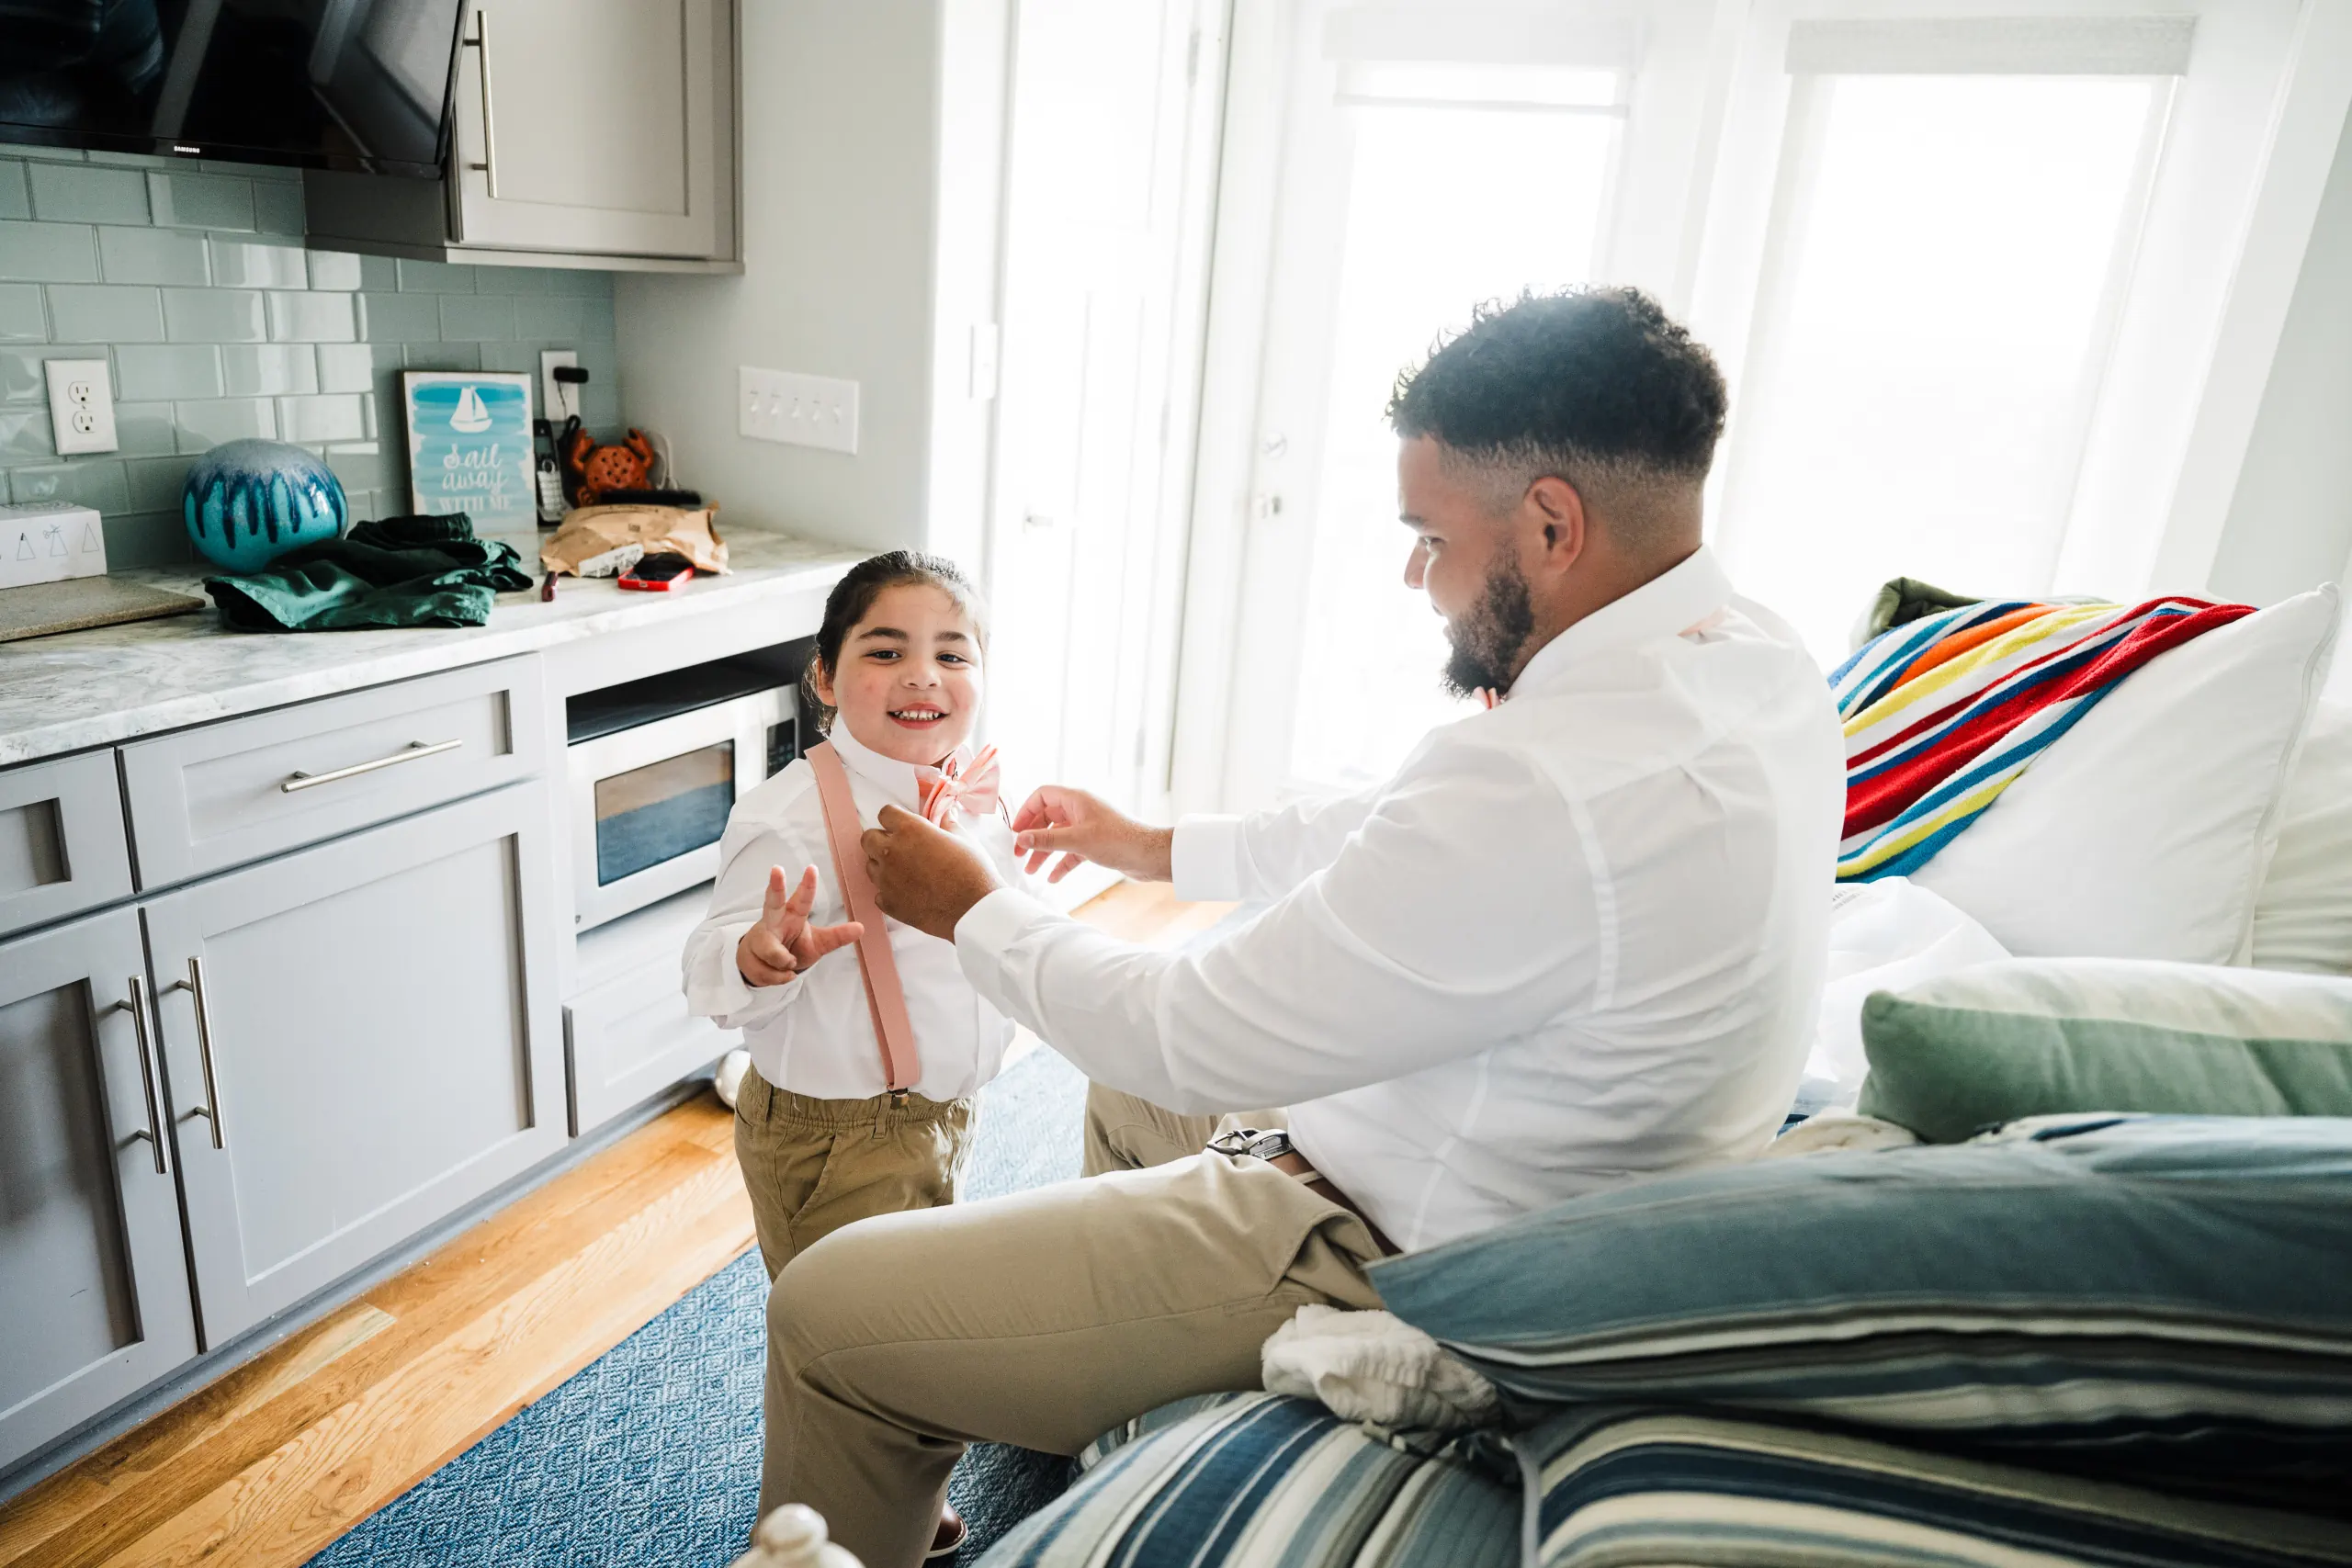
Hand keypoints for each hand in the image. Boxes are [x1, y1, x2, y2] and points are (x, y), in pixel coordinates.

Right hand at [736, 866, 862, 986]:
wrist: (764, 965)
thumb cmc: (793, 947)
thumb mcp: (818, 943)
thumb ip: (837, 936)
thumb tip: (861, 928)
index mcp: (792, 914)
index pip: (802, 899)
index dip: (808, 885)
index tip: (813, 868)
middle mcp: (773, 920)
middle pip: (772, 901)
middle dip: (776, 886)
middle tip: (777, 868)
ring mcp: (759, 936)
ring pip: (772, 951)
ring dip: (783, 963)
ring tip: (790, 964)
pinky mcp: (749, 954)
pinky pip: (768, 972)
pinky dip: (778, 977)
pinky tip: (780, 973)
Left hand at [862, 804, 1005, 939]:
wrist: (973, 910)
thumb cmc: (972, 871)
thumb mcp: (964, 839)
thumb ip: (948, 824)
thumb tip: (946, 815)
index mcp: (910, 830)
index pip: (885, 813)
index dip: (894, 818)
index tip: (902, 825)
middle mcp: (891, 852)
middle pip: (868, 838)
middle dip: (880, 839)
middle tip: (899, 846)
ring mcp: (886, 879)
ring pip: (870, 865)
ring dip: (883, 865)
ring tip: (905, 871)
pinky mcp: (888, 903)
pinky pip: (878, 893)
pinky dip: (889, 891)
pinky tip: (908, 892)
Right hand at [1010, 786, 1174, 883]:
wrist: (1149, 856)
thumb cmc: (1118, 840)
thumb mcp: (1077, 840)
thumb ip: (1047, 840)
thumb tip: (1020, 839)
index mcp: (1076, 799)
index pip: (1042, 796)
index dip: (1026, 811)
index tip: (1016, 832)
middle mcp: (1081, 810)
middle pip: (1047, 818)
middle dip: (1032, 837)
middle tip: (1019, 854)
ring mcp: (1088, 827)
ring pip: (1058, 837)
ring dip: (1044, 853)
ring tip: (1031, 871)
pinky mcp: (1095, 844)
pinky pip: (1071, 851)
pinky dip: (1061, 863)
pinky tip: (1053, 878)